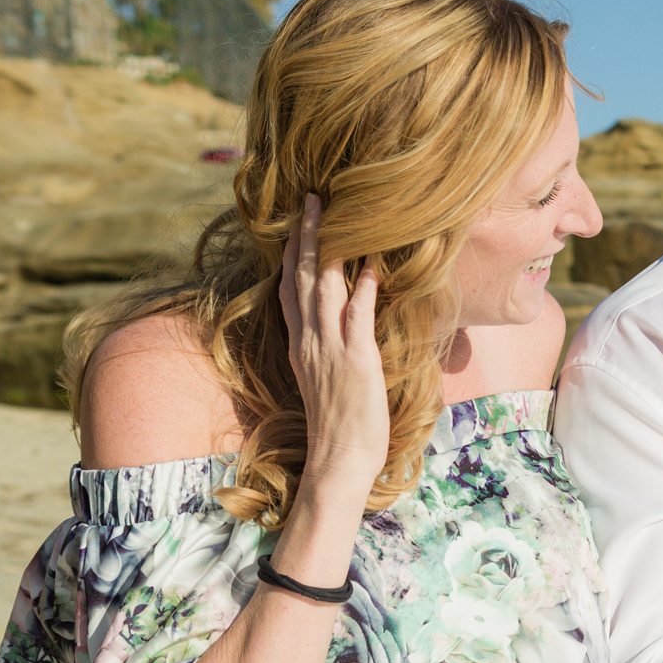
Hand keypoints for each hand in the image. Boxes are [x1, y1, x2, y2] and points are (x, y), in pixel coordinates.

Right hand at [279, 193, 388, 495]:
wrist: (338, 462)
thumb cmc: (340, 431)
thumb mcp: (326, 384)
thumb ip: (328, 355)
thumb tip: (342, 337)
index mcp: (302, 347)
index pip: (290, 291)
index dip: (293, 256)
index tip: (296, 226)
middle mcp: (310, 342)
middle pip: (300, 277)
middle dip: (305, 235)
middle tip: (311, 200)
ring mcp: (331, 349)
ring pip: (322, 286)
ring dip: (326, 246)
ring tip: (331, 212)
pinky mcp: (356, 360)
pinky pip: (358, 314)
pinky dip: (365, 286)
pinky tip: (372, 261)